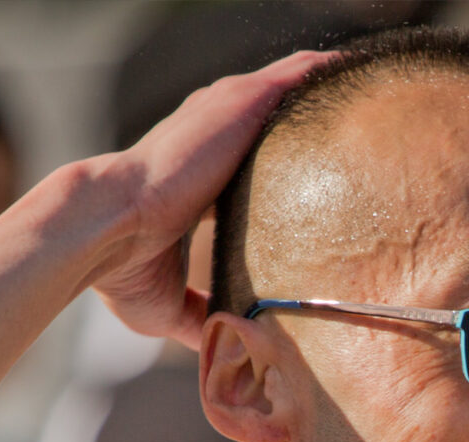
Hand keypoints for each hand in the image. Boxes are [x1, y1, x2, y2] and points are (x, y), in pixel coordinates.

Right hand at [88, 50, 332, 347]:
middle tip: (354, 122)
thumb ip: (201, 315)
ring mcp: (221, 118)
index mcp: (197, 184)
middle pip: (265, 120)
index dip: (274, 169)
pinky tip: (353, 68)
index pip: (245, 166)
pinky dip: (321, 71)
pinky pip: (292, 76)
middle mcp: (208, 143)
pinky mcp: (236, 104)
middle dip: (302, 119)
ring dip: (318, 86)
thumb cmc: (120, 266)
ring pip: (282, 90)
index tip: (309, 180)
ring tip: (365, 82)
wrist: (104, 226)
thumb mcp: (167, 303)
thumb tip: (221, 346)